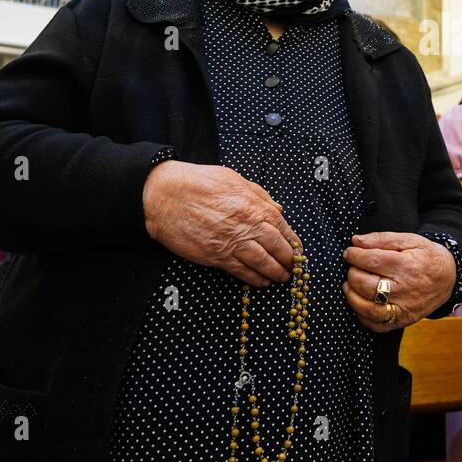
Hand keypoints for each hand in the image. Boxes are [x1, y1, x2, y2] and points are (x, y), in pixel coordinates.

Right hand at [142, 160, 299, 287]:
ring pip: (261, 262)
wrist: (164, 196)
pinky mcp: (215, 256)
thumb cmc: (197, 182)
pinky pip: (240, 271)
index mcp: (252, 205)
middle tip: (293, 268)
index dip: (292, 241)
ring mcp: (230, 243)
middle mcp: (245, 225)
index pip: (281, 227)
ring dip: (274, 272)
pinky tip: (261, 281)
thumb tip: (278, 209)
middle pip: (275, 247)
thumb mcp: (234, 179)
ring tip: (282, 278)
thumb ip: (259, 195)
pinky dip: (253, 278)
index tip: (298, 250)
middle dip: (287, 260)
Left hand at [342, 233, 456, 332]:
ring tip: (350, 284)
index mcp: (407, 266)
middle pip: (366, 284)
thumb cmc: (426, 256)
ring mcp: (404, 308)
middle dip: (352, 273)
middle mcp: (405, 289)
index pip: (372, 261)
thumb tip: (356, 241)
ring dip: (351, 295)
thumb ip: (382, 239)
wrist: (448, 278)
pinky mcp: (402, 321)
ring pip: (367, 307)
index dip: (354, 255)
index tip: (349, 252)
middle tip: (353, 267)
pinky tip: (361, 301)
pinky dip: (362, 315)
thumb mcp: (410, 240)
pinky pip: (376, 325)